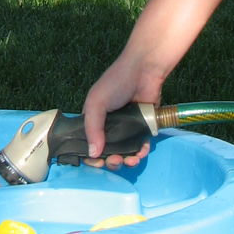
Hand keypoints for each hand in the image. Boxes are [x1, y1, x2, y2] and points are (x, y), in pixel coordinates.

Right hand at [83, 47, 165, 163]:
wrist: (145, 71)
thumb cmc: (116, 83)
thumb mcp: (97, 102)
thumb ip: (92, 128)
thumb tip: (92, 154)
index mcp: (94, 119)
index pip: (88, 143)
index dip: (91, 156)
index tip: (98, 162)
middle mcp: (109, 125)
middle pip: (107, 152)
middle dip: (111, 161)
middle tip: (116, 160)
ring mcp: (127, 127)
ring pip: (125, 152)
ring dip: (127, 160)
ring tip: (131, 160)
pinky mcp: (144, 127)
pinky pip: (141, 145)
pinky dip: (141, 152)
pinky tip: (141, 152)